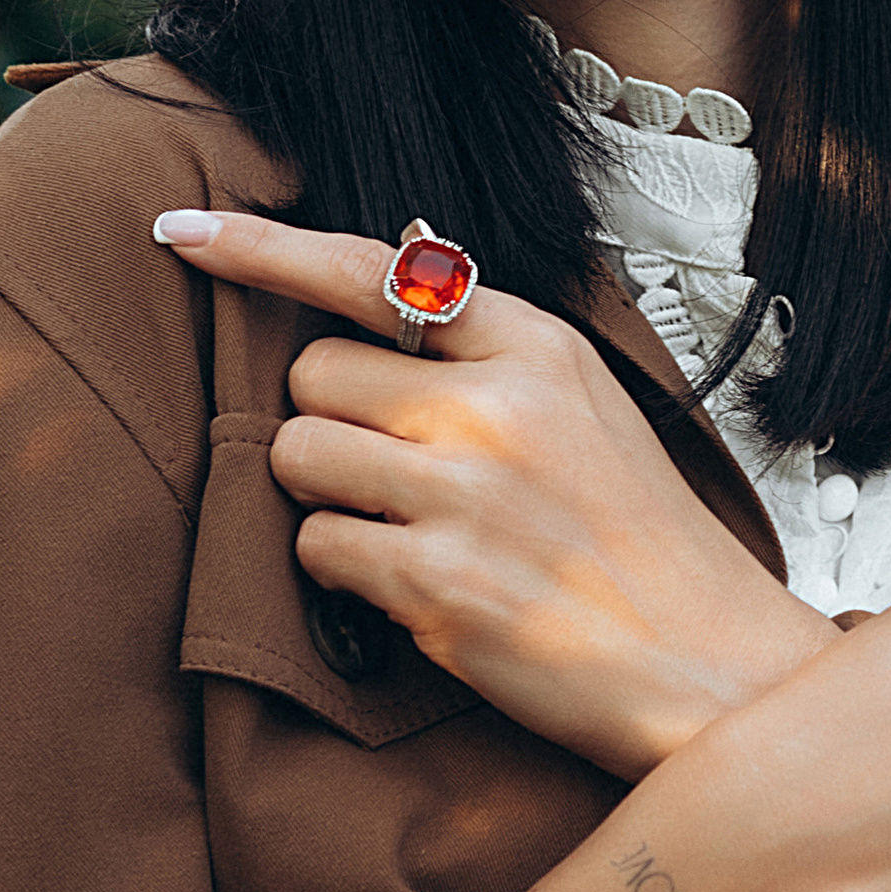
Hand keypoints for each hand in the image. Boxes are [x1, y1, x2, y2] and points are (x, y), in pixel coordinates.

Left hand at [152, 205, 832, 775]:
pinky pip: (315, 546)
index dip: (262, 248)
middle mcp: (495, 404)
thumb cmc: (632, 534)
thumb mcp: (581, 402)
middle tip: (397, 471)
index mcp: (535, 345)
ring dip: (326, 497)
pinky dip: (345, 570)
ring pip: (297, 455)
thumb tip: (382, 272)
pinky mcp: (434, 582)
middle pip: (312, 374)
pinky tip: (418, 584)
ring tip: (409, 527)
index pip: (371, 270)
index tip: (185, 231)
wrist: (705, 660)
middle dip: (330, 422)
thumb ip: (485, 345)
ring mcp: (463, 492)